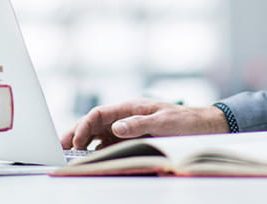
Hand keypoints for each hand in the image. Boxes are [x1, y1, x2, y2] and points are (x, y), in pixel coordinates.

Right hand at [60, 99, 228, 150]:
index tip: (75, 141)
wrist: (207, 126)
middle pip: (94, 125)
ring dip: (84, 145)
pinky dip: (98, 152)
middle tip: (59, 148)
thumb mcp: (166, 121)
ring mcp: (129, 129)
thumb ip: (140, 123)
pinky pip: (111, 145)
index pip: (99, 115)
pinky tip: (92, 160)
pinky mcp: (134, 140)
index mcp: (131, 108)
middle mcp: (126, 118)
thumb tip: (115, 128)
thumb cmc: (188, 120)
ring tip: (70, 156)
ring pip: (99, 136)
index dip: (84, 127)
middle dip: (76, 135)